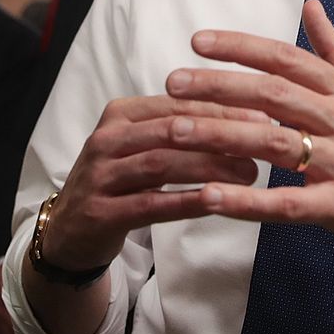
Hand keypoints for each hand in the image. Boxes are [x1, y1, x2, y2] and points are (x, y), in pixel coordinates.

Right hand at [43, 95, 269, 272]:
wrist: (70, 230)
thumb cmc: (120, 183)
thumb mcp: (142, 147)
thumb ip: (179, 130)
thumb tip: (243, 118)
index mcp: (120, 114)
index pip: (177, 103)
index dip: (222, 108)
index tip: (262, 115)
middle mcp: (107, 139)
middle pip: (172, 129)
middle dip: (221, 135)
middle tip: (263, 143)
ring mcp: (100, 176)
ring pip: (162, 163)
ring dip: (210, 168)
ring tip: (249, 174)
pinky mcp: (100, 212)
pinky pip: (150, 204)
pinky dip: (185, 201)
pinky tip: (217, 202)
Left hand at [164, 0, 333, 266]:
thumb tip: (312, 5)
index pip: (286, 59)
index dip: (242, 48)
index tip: (198, 41)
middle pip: (273, 94)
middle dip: (219, 86)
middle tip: (173, 81)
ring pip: (274, 143)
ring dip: (222, 135)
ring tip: (177, 131)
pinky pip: (287, 203)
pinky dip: (247, 201)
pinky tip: (210, 198)